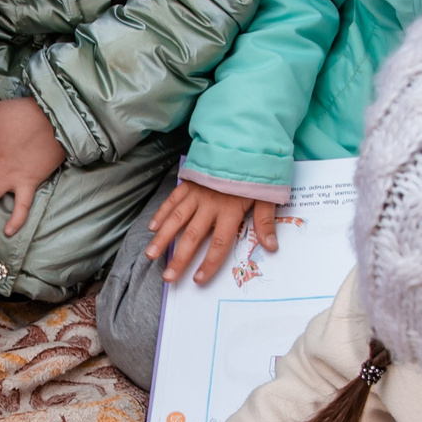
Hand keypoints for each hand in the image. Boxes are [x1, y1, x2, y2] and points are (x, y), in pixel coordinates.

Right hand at [145, 180, 277, 286]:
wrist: (243, 142)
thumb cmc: (256, 172)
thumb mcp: (267, 196)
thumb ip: (265, 222)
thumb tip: (271, 246)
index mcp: (230, 211)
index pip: (219, 244)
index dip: (208, 264)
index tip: (198, 279)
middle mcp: (210, 205)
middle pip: (192, 236)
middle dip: (179, 259)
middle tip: (168, 277)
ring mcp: (196, 194)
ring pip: (176, 219)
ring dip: (163, 238)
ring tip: (151, 255)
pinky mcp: (188, 183)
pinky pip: (172, 200)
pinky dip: (162, 213)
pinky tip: (153, 227)